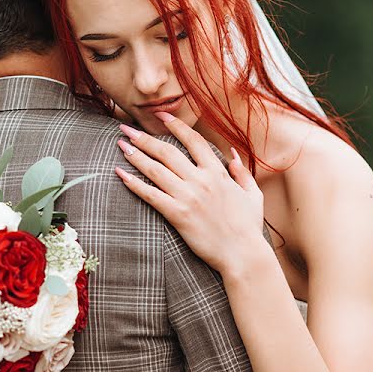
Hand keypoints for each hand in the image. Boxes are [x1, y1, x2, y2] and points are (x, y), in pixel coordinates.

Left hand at [114, 113, 265, 273]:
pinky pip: (150, 195)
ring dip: (135, 155)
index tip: (161, 117)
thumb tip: (232, 155)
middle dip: (144, 138)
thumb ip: (242, 172)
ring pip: (155, 170)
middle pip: (167, 151)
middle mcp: (201, 180)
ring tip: (121, 145)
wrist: (243, 254)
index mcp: (219, 173)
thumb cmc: (249, 227)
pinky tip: (119, 174)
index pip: (194, 141)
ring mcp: (188, 197)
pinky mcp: (178, 215)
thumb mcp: (252, 195)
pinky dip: (133, 183)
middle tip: (127, 128)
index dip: (176, 126)